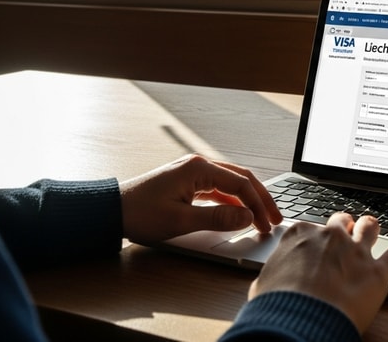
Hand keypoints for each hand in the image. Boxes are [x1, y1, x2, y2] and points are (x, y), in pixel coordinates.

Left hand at [118, 154, 282, 242]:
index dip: (258, 205)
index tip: (268, 223)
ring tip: (262, 217)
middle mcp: (198, 164)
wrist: (111, 210)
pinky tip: (240, 214)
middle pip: (241, 178)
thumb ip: (217, 218)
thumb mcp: (180, 220)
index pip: (241, 184)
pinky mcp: (188, 181)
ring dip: (248, 200)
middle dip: (260, 198)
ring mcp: (193, 171)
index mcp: (198, 168)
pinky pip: (218, 188)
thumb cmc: (140, 213)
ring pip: (231, 182)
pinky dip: (233, 201)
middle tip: (275, 218)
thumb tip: (247, 217)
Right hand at [249, 213, 387, 333]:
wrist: (300, 321)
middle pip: (341, 221)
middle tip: (343, 239)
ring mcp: (355, 252)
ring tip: (370, 235)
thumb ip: (274, 275)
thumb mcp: (263, 285)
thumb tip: (270, 283)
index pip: (310, 228)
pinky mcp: (377, 272)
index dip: (314, 239)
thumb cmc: (277, 305)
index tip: (314, 249)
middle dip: (343, 228)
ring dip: (370, 231)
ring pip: (370, 226)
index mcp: (301, 235)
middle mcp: (330, 237)